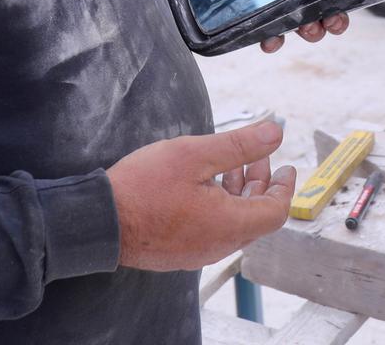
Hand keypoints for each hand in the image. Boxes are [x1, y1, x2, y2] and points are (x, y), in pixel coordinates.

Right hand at [107, 120, 295, 270]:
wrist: (98, 221)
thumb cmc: (143, 187)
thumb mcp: (195, 155)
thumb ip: (239, 145)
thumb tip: (276, 133)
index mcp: (228, 225)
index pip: (274, 212)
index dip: (285, 187)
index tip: (286, 167)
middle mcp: (217, 245)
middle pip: (256, 218)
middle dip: (261, 184)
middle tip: (257, 155)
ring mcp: (197, 252)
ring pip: (234, 224)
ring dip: (239, 193)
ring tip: (231, 164)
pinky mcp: (180, 252)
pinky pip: (213, 230)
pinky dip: (220, 206)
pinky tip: (205, 184)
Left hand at [232, 0, 353, 52]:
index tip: (349, 1)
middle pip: (327, 11)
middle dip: (333, 20)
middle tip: (331, 21)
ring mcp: (283, 7)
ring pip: (305, 27)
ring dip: (310, 32)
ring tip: (305, 29)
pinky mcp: (262, 19)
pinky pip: (272, 36)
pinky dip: (273, 41)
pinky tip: (269, 40)